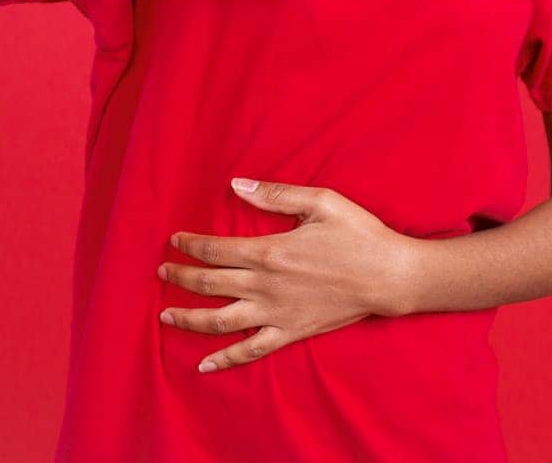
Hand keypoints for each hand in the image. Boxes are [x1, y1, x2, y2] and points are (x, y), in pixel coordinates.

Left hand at [158, 178, 418, 373]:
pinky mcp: (290, 332)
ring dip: (188, 318)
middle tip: (162, 271)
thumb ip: (276, 195)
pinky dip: (225, 360)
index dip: (190, 245)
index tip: (175, 240)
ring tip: (166, 314)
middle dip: (180, 277)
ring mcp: (275, 313)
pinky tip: (204, 366)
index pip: (216, 249)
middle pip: (209, 284)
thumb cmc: (359, 235)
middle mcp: (265, 286)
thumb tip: (237, 185)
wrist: (389, 276)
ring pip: (219, 321)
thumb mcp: (321, 202)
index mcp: (270, 252)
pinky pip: (250, 351)